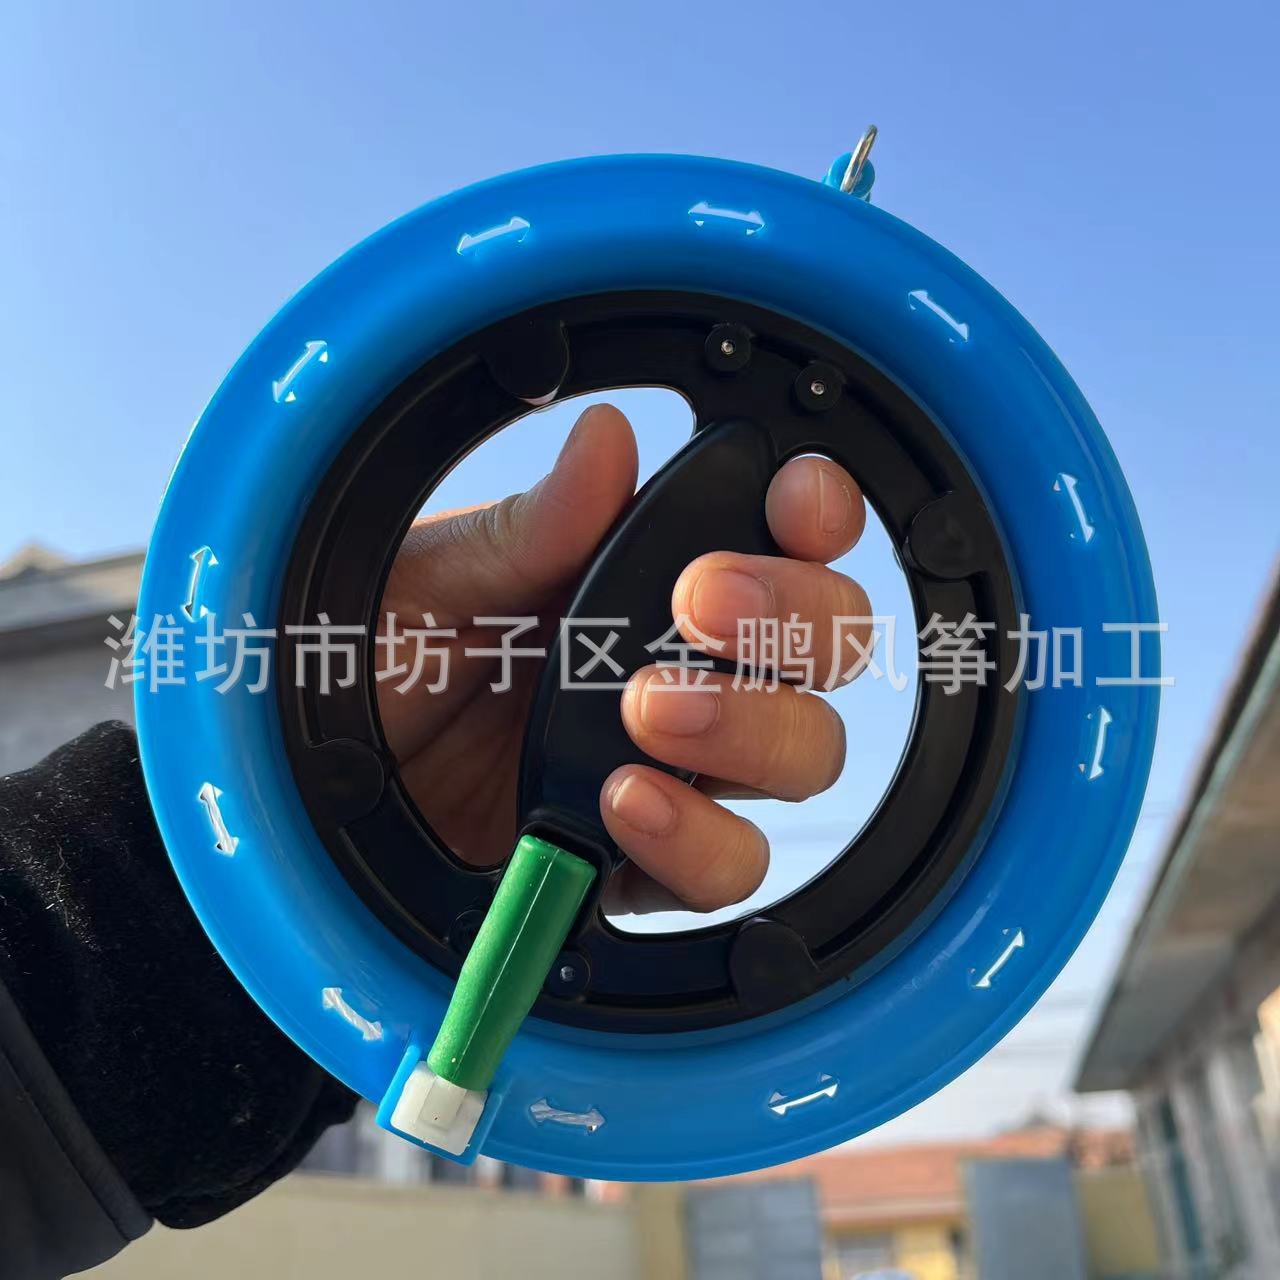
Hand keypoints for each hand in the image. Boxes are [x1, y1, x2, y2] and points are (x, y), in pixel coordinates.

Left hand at [377, 403, 869, 913]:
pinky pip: (726, 865)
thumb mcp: (431, 582)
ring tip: (646, 713)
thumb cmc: (371, 661)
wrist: (318, 785)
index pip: (782, 538)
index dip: (817, 514)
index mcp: (640, 577)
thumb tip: (605, 440)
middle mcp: (681, 666)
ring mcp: (676, 766)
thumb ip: (528, 529)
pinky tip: (623, 804)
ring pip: (803, 754)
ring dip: (753, 731)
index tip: (793, 505)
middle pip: (827, 645)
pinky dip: (697, 839)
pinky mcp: (646, 858)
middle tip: (701, 606)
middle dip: (794, 619)